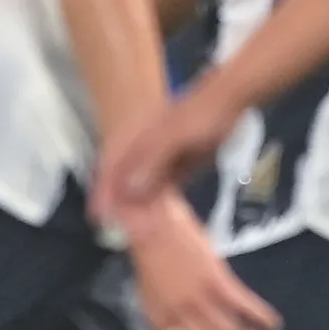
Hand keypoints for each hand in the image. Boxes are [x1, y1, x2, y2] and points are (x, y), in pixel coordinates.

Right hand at [95, 84, 236, 232]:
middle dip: (122, 205)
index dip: (102, 191)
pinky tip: (161, 217)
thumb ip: (152, 160)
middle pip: (127, 181)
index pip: (110, 168)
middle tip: (124, 229)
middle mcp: (147, 149)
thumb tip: (128, 189)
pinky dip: (160, 202)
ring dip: (141, 207)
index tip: (97, 214)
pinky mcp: (181, 165)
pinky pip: (165, 187)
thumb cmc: (202, 113)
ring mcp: (164, 158)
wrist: (231, 100)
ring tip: (141, 229)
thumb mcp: (175, 135)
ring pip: (145, 187)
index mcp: (139, 139)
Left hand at [124, 192, 278, 329]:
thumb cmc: (151, 256)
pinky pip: (243, 305)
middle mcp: (179, 316)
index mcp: (161, 323)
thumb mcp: (152, 296)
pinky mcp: (214, 278)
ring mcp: (198, 298)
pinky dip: (260, 316)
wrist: (149, 220)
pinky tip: (272, 322)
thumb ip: (172, 321)